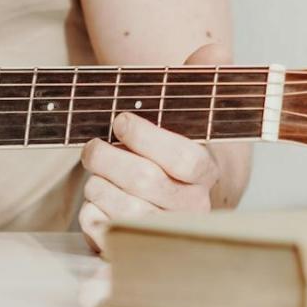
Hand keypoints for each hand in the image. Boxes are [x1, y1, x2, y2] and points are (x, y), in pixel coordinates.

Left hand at [78, 39, 228, 259]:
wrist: (169, 207)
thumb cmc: (169, 156)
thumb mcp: (186, 118)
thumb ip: (200, 81)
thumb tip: (215, 51)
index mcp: (206, 174)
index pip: (186, 158)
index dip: (148, 137)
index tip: (121, 120)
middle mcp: (191, 209)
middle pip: (146, 182)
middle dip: (108, 158)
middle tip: (92, 147)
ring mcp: (165, 235)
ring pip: (124, 211)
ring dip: (98, 187)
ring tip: (97, 176)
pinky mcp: (136, 254)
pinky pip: (105, 237)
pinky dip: (90, 218)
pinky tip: (95, 207)